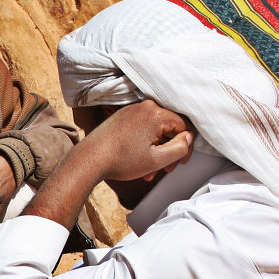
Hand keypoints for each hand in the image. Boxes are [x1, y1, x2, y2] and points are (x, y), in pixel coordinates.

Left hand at [22, 100, 194, 229]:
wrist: (90, 159)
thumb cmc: (121, 160)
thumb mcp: (157, 160)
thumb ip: (179, 148)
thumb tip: (188, 138)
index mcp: (156, 114)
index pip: (184, 127)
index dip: (186, 146)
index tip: (180, 162)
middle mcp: (145, 106)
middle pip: (169, 128)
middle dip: (169, 151)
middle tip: (165, 170)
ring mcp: (132, 110)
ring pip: (155, 130)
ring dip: (156, 151)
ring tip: (149, 171)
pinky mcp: (123, 116)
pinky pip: (143, 128)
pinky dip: (145, 144)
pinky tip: (139, 162)